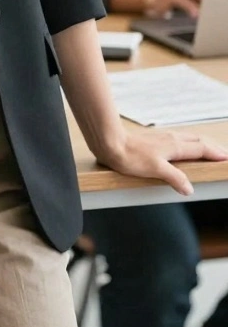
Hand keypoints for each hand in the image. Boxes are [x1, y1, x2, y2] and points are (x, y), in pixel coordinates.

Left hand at [96, 127, 227, 194]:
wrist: (111, 143)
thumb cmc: (131, 156)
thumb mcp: (156, 169)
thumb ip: (175, 178)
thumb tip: (190, 189)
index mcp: (175, 146)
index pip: (202, 149)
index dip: (216, 153)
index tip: (227, 158)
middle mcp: (172, 139)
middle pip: (198, 141)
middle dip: (212, 147)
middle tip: (223, 154)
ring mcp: (163, 138)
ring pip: (188, 138)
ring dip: (201, 144)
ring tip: (208, 150)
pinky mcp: (154, 139)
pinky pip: (178, 140)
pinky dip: (188, 143)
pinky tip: (183, 147)